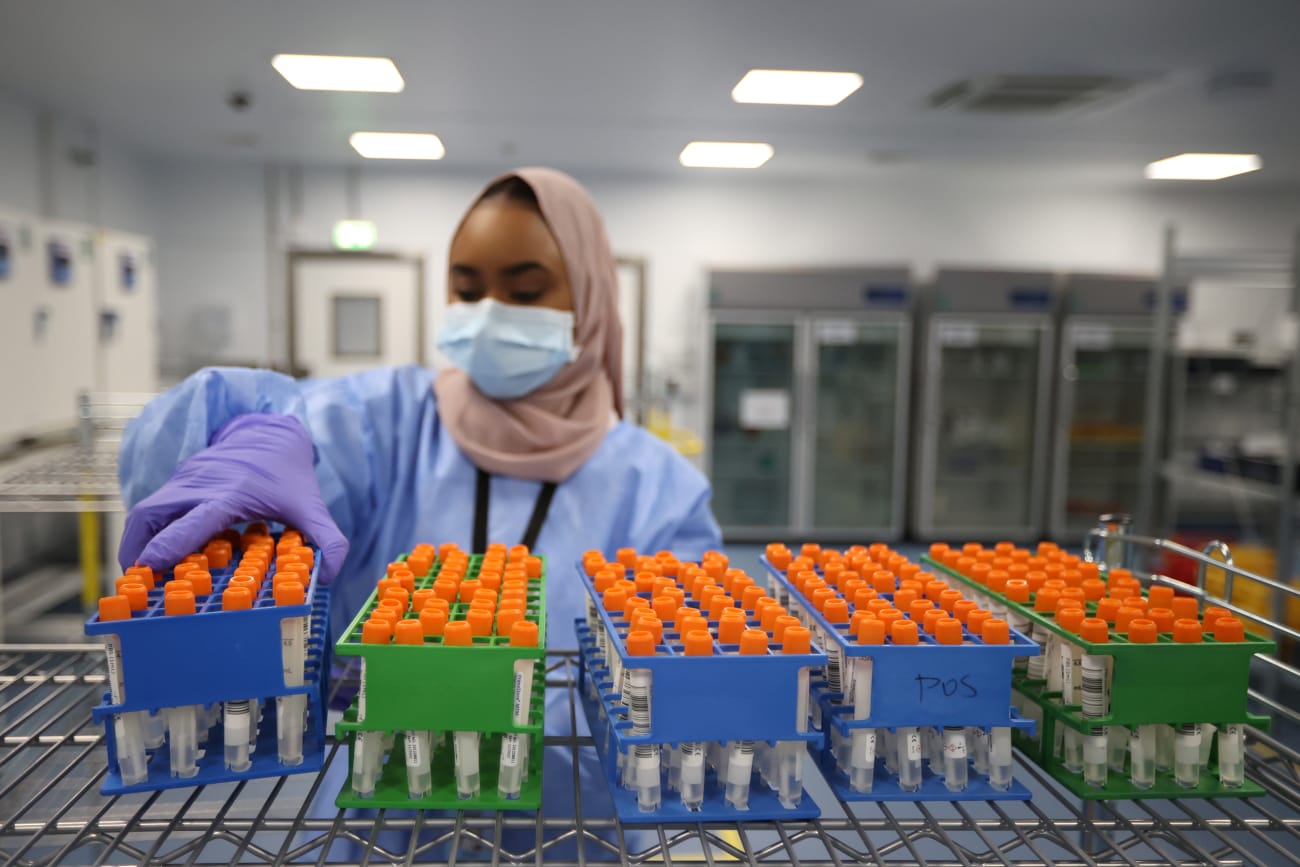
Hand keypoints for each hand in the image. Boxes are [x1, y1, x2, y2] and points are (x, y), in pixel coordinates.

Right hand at [118, 414, 348, 582]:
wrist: (270, 435)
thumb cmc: (289, 476)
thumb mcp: (312, 507)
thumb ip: (328, 541)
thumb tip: (328, 577)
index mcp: (232, 493)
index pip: (196, 519)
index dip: (172, 543)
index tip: (151, 566)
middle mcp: (200, 485)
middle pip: (153, 514)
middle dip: (138, 548)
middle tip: (135, 585)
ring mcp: (183, 481)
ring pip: (144, 512)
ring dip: (135, 543)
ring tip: (138, 577)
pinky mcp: (175, 482)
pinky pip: (150, 510)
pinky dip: (144, 534)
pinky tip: (149, 558)